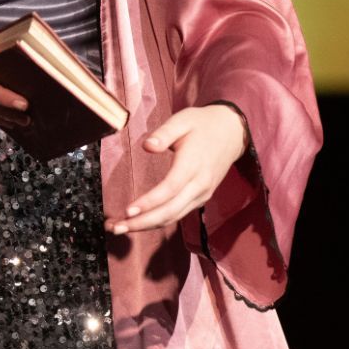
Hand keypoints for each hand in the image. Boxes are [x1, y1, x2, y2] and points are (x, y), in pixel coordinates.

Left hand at [108, 104, 248, 233]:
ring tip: (120, 229)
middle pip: (170, 211)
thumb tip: (147, 146)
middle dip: (142, 223)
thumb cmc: (202, 124)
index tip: (128, 211)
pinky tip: (139, 222)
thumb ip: (164, 132)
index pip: (170, 189)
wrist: (232, 132)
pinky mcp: (200, 198)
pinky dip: (158, 221)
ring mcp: (202, 194)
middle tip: (116, 228)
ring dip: (147, 226)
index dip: (149, 202)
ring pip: (174, 216)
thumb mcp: (183, 120)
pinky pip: (178, 214)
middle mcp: (199, 184)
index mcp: (193, 164)